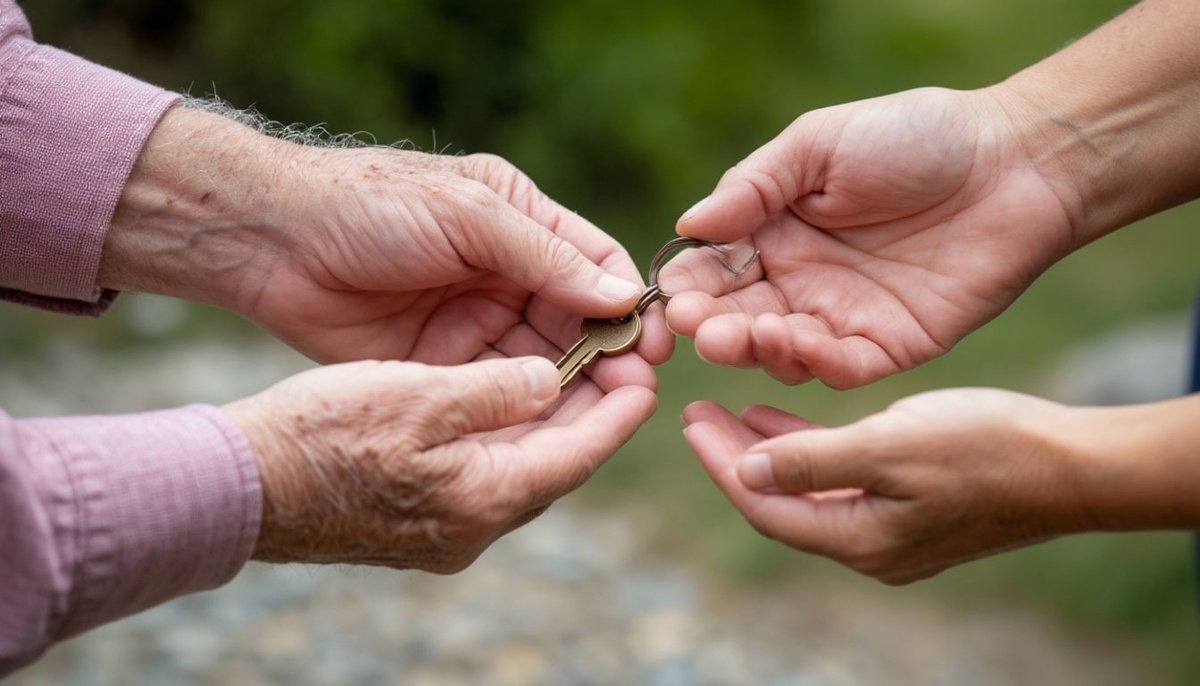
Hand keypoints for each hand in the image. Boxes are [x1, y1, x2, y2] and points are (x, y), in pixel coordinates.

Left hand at [103, 107, 672, 368]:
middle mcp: (508, 275)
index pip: (596, 264)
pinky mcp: (443, 366)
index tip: (652, 342)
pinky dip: (526, 408)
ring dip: (575, 387)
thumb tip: (621, 297)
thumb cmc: (370, 205)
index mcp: (522, 223)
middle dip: (609, 354)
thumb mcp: (467, 215)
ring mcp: (476, 323)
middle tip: (636, 392)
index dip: (627, 303)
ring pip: (544, 361)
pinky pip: (498, 390)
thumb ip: (545, 257)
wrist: (274, 242)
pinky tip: (549, 428)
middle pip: (578, 321)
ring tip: (605, 417)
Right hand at [223, 355, 656, 570]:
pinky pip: (486, 470)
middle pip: (557, 461)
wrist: (239, 485)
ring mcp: (448, 528)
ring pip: (522, 465)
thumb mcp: (418, 395)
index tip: (650, 373)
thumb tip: (553, 379)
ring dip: (548, 418)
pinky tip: (508, 393)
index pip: (580, 452)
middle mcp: (476, 526)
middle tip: (617, 360)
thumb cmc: (323, 435)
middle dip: (590, 409)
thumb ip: (497, 389)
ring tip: (571, 366)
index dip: (619, 409)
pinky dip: (507, 431)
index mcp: (487, 498)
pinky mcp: (422, 519)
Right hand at [662, 86, 1075, 387]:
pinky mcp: (889, 346)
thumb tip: (687, 225)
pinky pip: (843, 369)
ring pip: (781, 352)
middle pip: (738, 318)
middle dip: (714, 327)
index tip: (671, 298)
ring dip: (757, 349)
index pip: (713, 269)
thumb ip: (753, 186)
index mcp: (773, 232)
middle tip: (700, 328)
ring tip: (746, 334)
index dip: (688, 287)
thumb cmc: (915, 137)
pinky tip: (801, 344)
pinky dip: (817, 364)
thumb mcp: (819, 143)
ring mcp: (842, 318)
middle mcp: (799, 281)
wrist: (1016, 161)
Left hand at [682, 389, 1098, 583]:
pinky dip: (811, 448)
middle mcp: (868, 545)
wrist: (1072, 465)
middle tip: (696, 414)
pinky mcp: (910, 506)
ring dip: (769, 450)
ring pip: (808, 488)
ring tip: (730, 412)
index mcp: (858, 539)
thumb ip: (812, 460)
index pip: (765, 506)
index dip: (722, 465)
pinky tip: (788, 418)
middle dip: (734, 457)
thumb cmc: (986, 449)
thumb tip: (746, 471)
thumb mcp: (890, 447)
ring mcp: (890, 529)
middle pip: (780, 500)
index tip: (688, 421)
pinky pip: (841, 479)